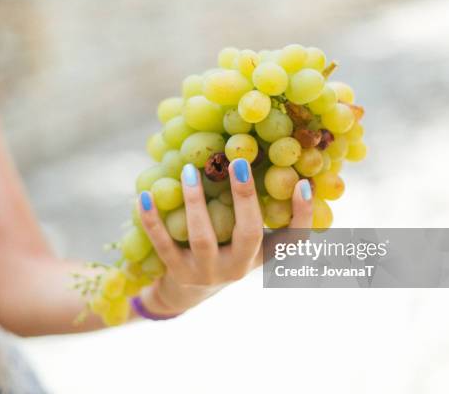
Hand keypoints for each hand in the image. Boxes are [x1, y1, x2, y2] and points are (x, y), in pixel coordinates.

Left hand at [137, 159, 312, 315]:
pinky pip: (163, 244)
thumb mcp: (245, 238)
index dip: (303, 215)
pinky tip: (145, 196)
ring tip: (189, 170)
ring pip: (203, 238)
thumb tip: (263, 156)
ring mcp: (207, 273)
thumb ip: (255, 209)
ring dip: (196, 202)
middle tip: (239, 163)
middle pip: (248, 234)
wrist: (189, 292)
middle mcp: (239, 267)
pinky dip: (152, 220)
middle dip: (245, 198)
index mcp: (261, 255)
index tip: (304, 183)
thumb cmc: (224, 252)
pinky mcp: (178, 274)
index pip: (293, 240)